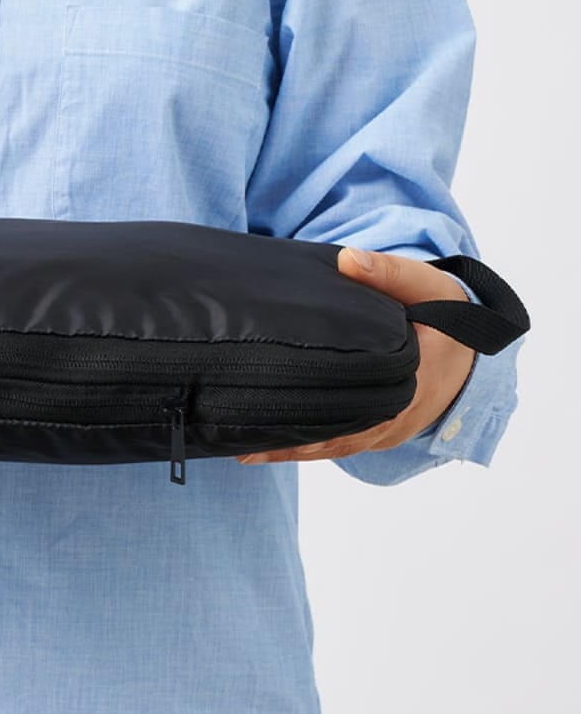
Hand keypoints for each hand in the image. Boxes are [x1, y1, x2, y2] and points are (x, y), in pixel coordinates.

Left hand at [235, 246, 475, 464]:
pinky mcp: (380, 431)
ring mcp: (390, 430)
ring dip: (292, 449)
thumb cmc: (447, 314)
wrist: (473, 346)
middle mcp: (400, 417)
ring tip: (244, 451)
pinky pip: (341, 444)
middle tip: (241, 445)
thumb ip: (388, 271)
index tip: (274, 420)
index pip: (360, 409)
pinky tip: (269, 445)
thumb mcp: (426, 285)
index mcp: (414, 383)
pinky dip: (306, 446)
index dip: (318, 420)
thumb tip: (347, 261)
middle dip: (291, 443)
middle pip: (338, 438)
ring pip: (336, 446)